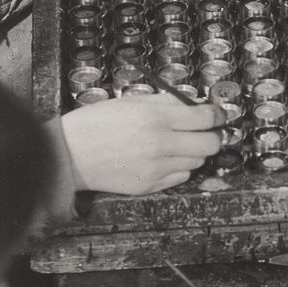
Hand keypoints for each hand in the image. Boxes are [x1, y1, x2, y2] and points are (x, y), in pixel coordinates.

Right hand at [61, 93, 223, 194]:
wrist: (69, 155)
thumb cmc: (96, 124)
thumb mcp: (130, 102)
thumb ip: (165, 102)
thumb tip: (194, 103)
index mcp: (155, 119)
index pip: (206, 118)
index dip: (217, 115)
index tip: (218, 114)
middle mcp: (160, 144)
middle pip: (210, 144)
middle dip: (213, 135)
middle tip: (206, 131)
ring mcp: (157, 168)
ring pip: (197, 161)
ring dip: (194, 151)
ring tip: (176, 144)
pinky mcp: (151, 184)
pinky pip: (181, 176)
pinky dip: (179, 167)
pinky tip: (164, 158)